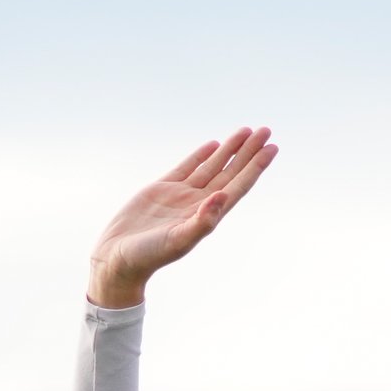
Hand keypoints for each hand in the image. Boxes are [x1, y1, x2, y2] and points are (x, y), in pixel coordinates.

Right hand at [88, 128, 278, 308]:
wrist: (119, 260)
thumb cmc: (148, 257)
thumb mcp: (178, 241)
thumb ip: (202, 222)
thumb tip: (222, 197)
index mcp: (208, 216)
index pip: (238, 186)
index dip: (255, 167)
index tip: (271, 148)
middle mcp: (199, 203)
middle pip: (230, 172)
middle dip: (248, 152)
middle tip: (266, 131)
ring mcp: (181, 196)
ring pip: (212, 166)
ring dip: (229, 149)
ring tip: (246, 131)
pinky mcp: (162, 189)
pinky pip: (188, 167)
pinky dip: (201, 156)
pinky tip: (214, 145)